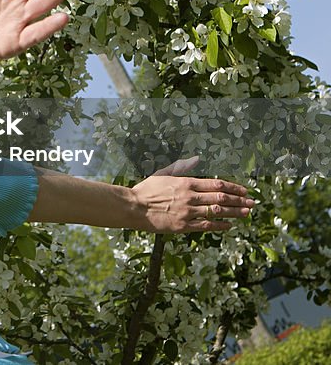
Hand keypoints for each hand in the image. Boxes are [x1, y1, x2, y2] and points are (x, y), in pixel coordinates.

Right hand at [130, 157, 256, 232]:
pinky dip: (220, 225)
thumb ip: (182, 167)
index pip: (216, 185)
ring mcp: (188, 212)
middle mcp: (190, 197)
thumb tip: (196, 159)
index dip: (233, 188)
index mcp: (186, 183)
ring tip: (246, 214)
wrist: (134, 207)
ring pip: (217, 212)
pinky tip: (229, 225)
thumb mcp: (164, 173)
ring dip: (234, 213)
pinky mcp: (183, 226)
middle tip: (252, 203)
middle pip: (221, 199)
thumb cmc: (147, 189)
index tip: (245, 191)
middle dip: (239, 200)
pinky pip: (206, 225)